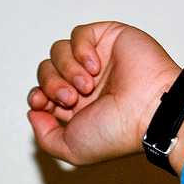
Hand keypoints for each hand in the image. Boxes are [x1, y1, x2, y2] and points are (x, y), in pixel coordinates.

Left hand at [27, 21, 179, 164]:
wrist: (149, 111)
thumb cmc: (119, 133)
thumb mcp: (73, 150)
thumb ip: (45, 138)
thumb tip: (34, 113)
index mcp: (80, 108)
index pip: (43, 92)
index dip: (38, 95)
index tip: (43, 103)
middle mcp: (88, 84)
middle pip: (46, 70)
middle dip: (51, 84)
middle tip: (71, 98)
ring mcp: (99, 60)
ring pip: (58, 50)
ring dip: (66, 68)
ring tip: (87, 84)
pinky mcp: (110, 39)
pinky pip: (79, 34)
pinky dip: (81, 49)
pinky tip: (96, 66)